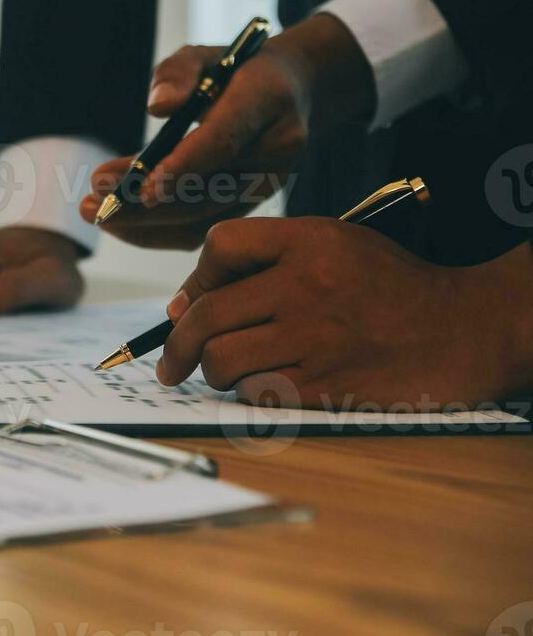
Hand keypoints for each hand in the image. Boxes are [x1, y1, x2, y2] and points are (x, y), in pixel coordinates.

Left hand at [80, 14, 375, 249]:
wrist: (291, 92)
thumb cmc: (236, 70)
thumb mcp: (205, 55)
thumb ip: (179, 73)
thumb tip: (157, 106)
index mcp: (268, 102)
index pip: (224, 141)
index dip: (183, 166)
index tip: (142, 186)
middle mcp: (275, 150)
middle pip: (207, 190)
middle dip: (145, 204)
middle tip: (94, 200)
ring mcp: (267, 184)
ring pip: (201, 217)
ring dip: (143, 222)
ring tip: (94, 211)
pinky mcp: (249, 206)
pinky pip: (201, 229)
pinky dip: (156, 232)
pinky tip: (118, 222)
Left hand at [155, 218, 532, 409]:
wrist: (463, 330)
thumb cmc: (389, 288)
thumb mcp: (333, 246)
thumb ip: (263, 261)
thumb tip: (181, 307)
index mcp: (309, 240)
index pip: (221, 245)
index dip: (195, 278)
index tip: (188, 306)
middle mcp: (308, 284)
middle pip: (206, 314)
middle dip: (177, 346)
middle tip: (172, 366)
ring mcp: (317, 336)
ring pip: (222, 360)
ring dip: (216, 373)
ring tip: (233, 372)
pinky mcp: (328, 384)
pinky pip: (255, 394)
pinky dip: (251, 395)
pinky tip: (269, 388)